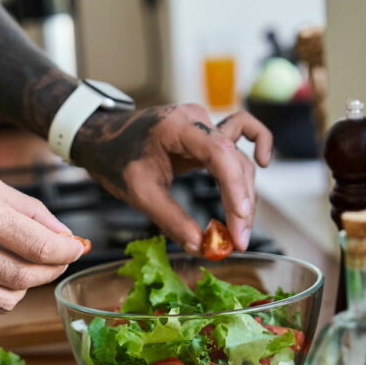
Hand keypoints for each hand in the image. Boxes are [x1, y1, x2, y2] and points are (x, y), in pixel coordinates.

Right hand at [0, 160, 85, 349]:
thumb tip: (64, 237)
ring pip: (5, 302)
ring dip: (19, 288)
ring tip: (11, 269)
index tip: (76, 247)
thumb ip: (29, 209)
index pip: (41, 246)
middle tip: (52, 258)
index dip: (67, 250)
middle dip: (50, 268)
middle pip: (26, 277)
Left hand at [71, 104, 271, 252]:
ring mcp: (203, 124)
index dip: (234, 189)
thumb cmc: (116, 160)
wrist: (103, 139)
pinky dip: (253, 148)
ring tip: (238, 229)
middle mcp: (196, 119)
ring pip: (237, 157)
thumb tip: (200, 245)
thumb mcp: (139, 193)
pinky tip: (262, 163)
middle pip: (234, 159)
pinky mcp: (205, 134)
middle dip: (241, 202)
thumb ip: (170, 219)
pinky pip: (238, 137)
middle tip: (238, 240)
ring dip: (243, 192)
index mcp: (176, 127)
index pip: (219, 153)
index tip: (239, 223)